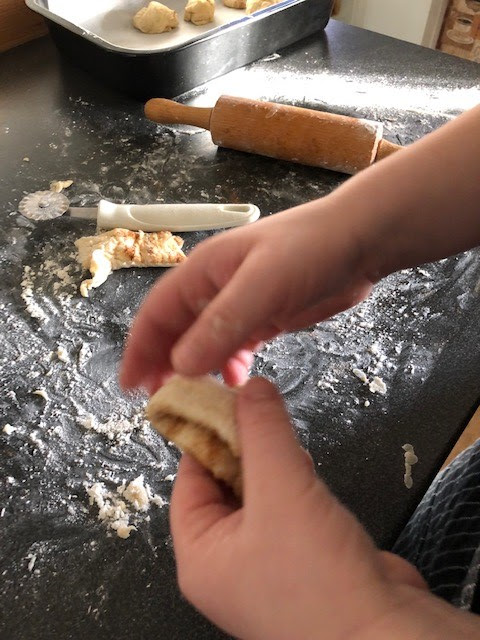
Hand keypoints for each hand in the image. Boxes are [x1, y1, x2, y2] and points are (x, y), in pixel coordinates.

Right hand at [120, 196, 373, 390]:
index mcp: (203, 272)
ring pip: (205, 342)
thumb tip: (179, 365)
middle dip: (165, 364)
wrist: (361, 240)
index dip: (139, 348)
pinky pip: (236, 345)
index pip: (157, 313)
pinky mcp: (265, 317)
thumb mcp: (263, 286)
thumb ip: (221, 324)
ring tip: (197, 400)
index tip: (130, 386)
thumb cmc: (309, 253)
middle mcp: (215, 288)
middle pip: (177, 330)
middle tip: (163, 403)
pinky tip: (235, 382)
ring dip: (197, 369)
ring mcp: (241, 303)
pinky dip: (230, 365)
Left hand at [170, 378, 479, 639]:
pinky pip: (287, 511)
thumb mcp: (282, 490)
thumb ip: (263, 432)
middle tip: (264, 420)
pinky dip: (296, 489)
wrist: (386, 638)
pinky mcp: (300, 563)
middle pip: (223, 483)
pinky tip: (310, 477)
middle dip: (246, 449)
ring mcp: (264, 566)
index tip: (227, 399)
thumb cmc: (319, 581)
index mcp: (200, 556)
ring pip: (259, 495)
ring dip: (275, 468)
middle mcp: (226, 564)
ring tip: (291, 450)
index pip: (189, 477)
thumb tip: (250, 386)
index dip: (207, 434)